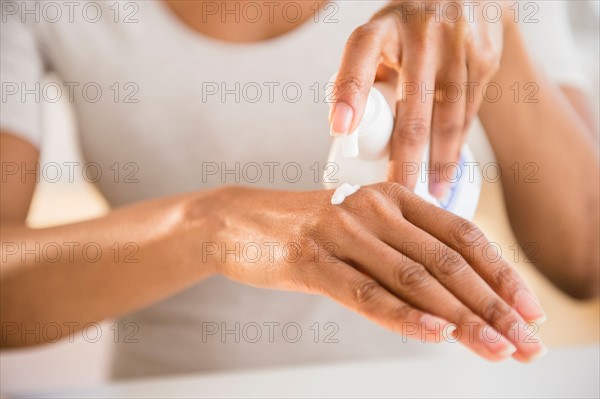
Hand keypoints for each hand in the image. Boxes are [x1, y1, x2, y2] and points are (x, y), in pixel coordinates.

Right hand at [204, 184, 546, 361]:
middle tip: (526, 342)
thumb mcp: (364, 228)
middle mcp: (373, 209)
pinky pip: (365, 292)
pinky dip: (404, 315)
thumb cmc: (309, 230)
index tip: (529, 308)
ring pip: (414, 279)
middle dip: (493, 306)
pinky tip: (436, 333)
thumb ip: (405, 250)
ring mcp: (341, 233)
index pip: (462, 235)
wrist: (240, 221)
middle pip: (447, 261)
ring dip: (462, 319)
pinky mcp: (310, 260)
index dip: (501, 273)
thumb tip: (455, 295)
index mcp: (393, 197)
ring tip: (497, 349)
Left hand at [330, 1, 507, 197]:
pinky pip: (470, 111)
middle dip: (406, 161)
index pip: (360, 57)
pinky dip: (458, 143)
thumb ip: (361, 76)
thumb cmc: (408, 30)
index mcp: (382, 28)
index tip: (340, 131)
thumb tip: (345, 129)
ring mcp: (459, 43)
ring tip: (430, 196)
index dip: (350, 94)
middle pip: (413, 110)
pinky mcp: (486, 56)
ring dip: (440, 162)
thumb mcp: (379, 38)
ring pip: (449, 117)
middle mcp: (421, 31)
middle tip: (400, 197)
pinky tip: (449, 168)